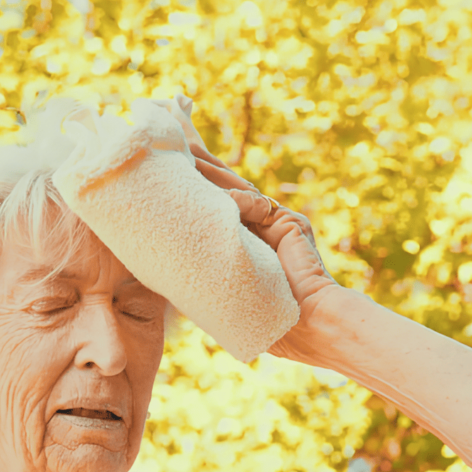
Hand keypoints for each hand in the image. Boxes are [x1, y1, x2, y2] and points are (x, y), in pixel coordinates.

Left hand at [153, 94, 341, 363]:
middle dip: (200, 165)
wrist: (305, 327)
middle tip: (173, 143)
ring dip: (209, 172)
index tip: (170, 167)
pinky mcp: (290, 223)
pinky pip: (256, 207)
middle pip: (225, 188)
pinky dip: (236, 203)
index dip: (195, 186)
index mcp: (243, 240)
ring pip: (237, 191)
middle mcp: (260, 227)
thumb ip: (203, 259)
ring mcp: (276, 223)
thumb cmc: (262, 317)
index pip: (215, 206)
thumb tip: (166, 238)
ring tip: (182, 152)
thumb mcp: (221, 284)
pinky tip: (213, 193)